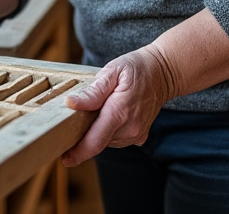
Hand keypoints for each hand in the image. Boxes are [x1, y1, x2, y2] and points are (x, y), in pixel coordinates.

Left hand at [61, 46, 179, 167]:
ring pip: (106, 141)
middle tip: (80, 113)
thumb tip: (71, 103)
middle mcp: (130, 128)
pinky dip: (109, 131)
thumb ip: (93, 91)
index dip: (78, 153)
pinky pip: (116, 140)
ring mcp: (136, 134)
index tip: (65, 159)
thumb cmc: (136, 68)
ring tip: (102, 108)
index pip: (95, 141)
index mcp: (120, 112)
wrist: (163, 72)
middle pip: (97, 141)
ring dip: (98, 130)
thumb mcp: (112, 71)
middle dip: (84, 133)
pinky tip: (112, 115)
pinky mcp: (139, 136)